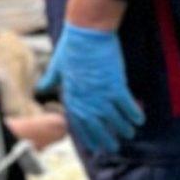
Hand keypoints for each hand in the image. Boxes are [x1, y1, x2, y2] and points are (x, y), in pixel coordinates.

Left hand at [36, 22, 144, 158]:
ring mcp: (100, 94)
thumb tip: (40, 88)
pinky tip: (139, 119)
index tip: (94, 145)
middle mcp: (85, 99)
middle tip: (114, 148)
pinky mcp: (115, 85)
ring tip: (129, 134)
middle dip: (105, 139)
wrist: (87, 32)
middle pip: (96, 126)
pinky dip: (133, 113)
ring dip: (122, 128)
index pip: (78, 122)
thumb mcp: (58, 64)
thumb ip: (51, 79)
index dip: (87, 135)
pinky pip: (126, 105)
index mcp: (71, 95)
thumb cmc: (72, 45)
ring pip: (113, 118)